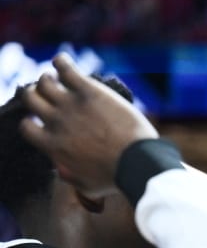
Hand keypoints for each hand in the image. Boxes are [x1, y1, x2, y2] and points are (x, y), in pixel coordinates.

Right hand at [18, 54, 157, 200]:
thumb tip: (58, 168)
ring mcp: (70, 105)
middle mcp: (55, 122)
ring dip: (49, 79)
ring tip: (59, 80)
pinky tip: (63, 61)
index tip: (42, 120)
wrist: (139, 163)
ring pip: (44, 81)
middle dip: (37, 95)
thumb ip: (70, 177)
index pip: (27, 126)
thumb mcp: (87, 186)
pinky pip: (65, 68)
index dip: (33, 121)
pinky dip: (61, 62)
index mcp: (52, 145)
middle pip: (31, 98)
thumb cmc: (117, 178)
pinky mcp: (88, 91)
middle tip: (50, 94)